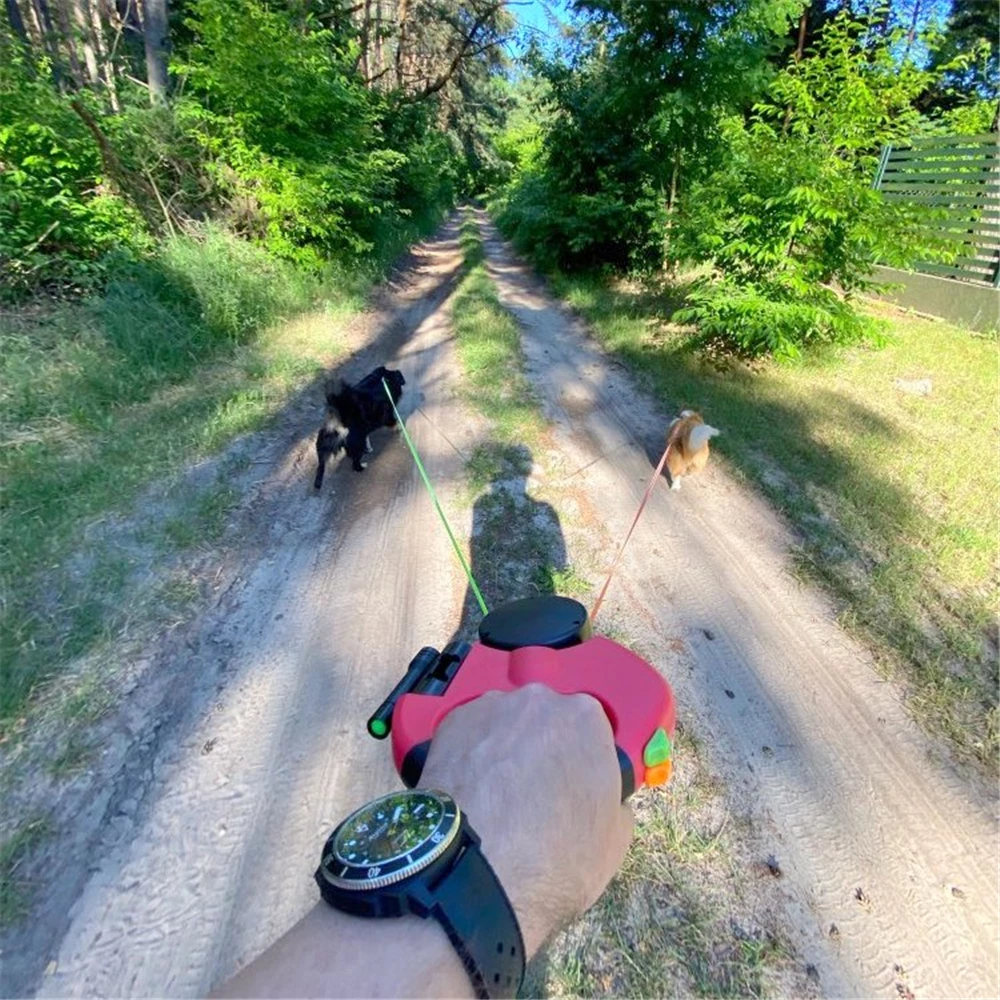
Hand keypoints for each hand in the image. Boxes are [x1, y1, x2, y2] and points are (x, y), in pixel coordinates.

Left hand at [417, 684, 633, 955]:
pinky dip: (471, 757)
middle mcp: (538, 701)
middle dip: (541, 748)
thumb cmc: (555, 858)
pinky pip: (469, 736)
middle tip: (534, 792)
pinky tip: (471, 793)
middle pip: (544, 719)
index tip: (572, 784)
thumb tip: (599, 796)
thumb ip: (612, 798)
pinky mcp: (450, 725)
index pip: (589, 729)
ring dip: (504, 750)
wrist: (478, 875)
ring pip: (504, 724)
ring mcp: (490, 709)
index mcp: (586, 718)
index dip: (581, 759)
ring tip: (496, 797)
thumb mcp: (615, 837)